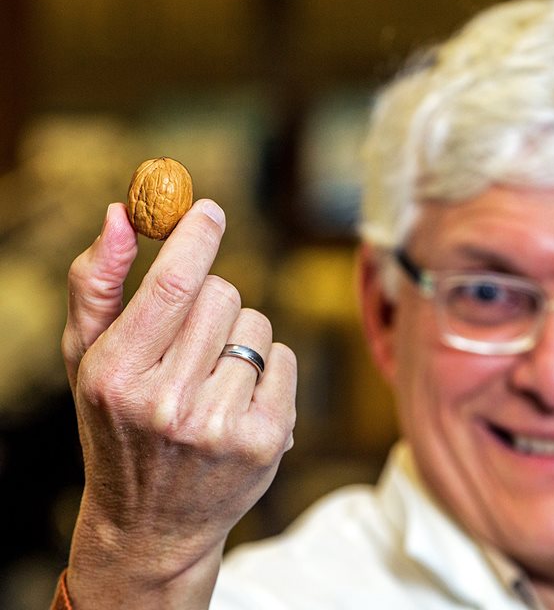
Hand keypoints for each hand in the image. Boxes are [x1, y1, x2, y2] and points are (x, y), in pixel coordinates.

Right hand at [62, 200, 295, 608]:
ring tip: (211, 380)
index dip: (197, 237)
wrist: (152, 523)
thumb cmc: (118, 426)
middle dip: (213, 301)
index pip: (173, 285)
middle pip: (223, 294)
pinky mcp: (266, 441)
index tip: (211, 210)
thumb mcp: (87, 360)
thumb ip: (97, 283)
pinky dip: (268, 369)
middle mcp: (168, 404)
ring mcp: (221, 427)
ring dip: (240, 337)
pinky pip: (286, 359)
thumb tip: (120, 214)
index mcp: (117, 375)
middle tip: (192, 340)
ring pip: (258, 324)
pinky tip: (238, 402)